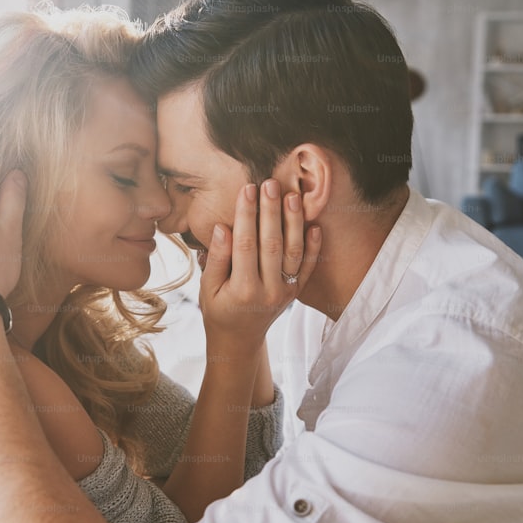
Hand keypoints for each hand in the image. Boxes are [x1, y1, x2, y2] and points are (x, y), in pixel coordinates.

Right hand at [199, 179, 321, 349]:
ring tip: (292, 195)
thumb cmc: (218, 309)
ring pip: (293, 252)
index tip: (247, 189)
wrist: (239, 339)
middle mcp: (268, 291)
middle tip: (270, 183)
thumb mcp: (207, 287)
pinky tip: (315, 225)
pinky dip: (314, 247)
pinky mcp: (296, 292)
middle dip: (271, 211)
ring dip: (294, 222)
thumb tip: (223, 227)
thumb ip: (216, 258)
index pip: (245, 244)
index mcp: (242, 289)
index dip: (246, 215)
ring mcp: (286, 292)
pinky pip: (308, 267)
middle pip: (272, 244)